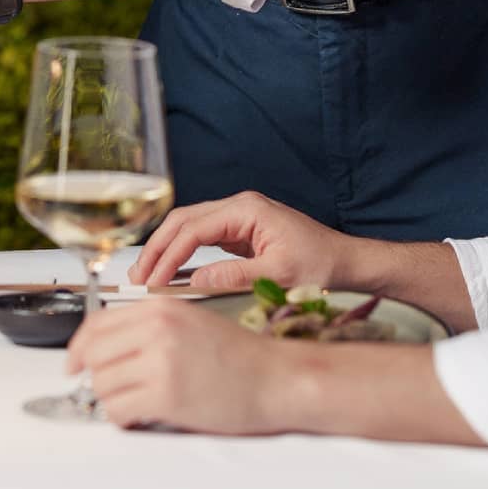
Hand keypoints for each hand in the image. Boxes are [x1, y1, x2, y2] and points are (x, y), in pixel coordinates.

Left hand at [65, 301, 292, 434]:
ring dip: (108, 398)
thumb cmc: (238, 355)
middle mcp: (155, 329)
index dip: (79, 347)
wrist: (276, 378)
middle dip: (92, 375)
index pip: (96, 323)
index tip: (74, 362)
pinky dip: (119, 417)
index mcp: (157, 308)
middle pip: (93, 353)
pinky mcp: (167, 395)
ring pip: (102, 382)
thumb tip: (108, 345)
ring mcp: (160, 362)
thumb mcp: (188, 320)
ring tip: (127, 403)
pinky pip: (119, 409)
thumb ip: (147, 326)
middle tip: (102, 390)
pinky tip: (134, 417)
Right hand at [128, 190, 359, 290]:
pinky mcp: (240, 231)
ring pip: (189, 227)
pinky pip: (203, 238)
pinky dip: (184, 253)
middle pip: (183, 221)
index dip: (170, 255)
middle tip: (139, 276)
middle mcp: (237, 207)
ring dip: (168, 249)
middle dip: (159, 248)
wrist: (348, 262)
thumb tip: (194, 282)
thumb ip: (234, 276)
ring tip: (148, 274)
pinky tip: (173, 270)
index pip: (193, 229)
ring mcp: (238, 217)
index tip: (154, 279)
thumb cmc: (321, 265)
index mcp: (245, 209)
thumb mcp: (278, 275)